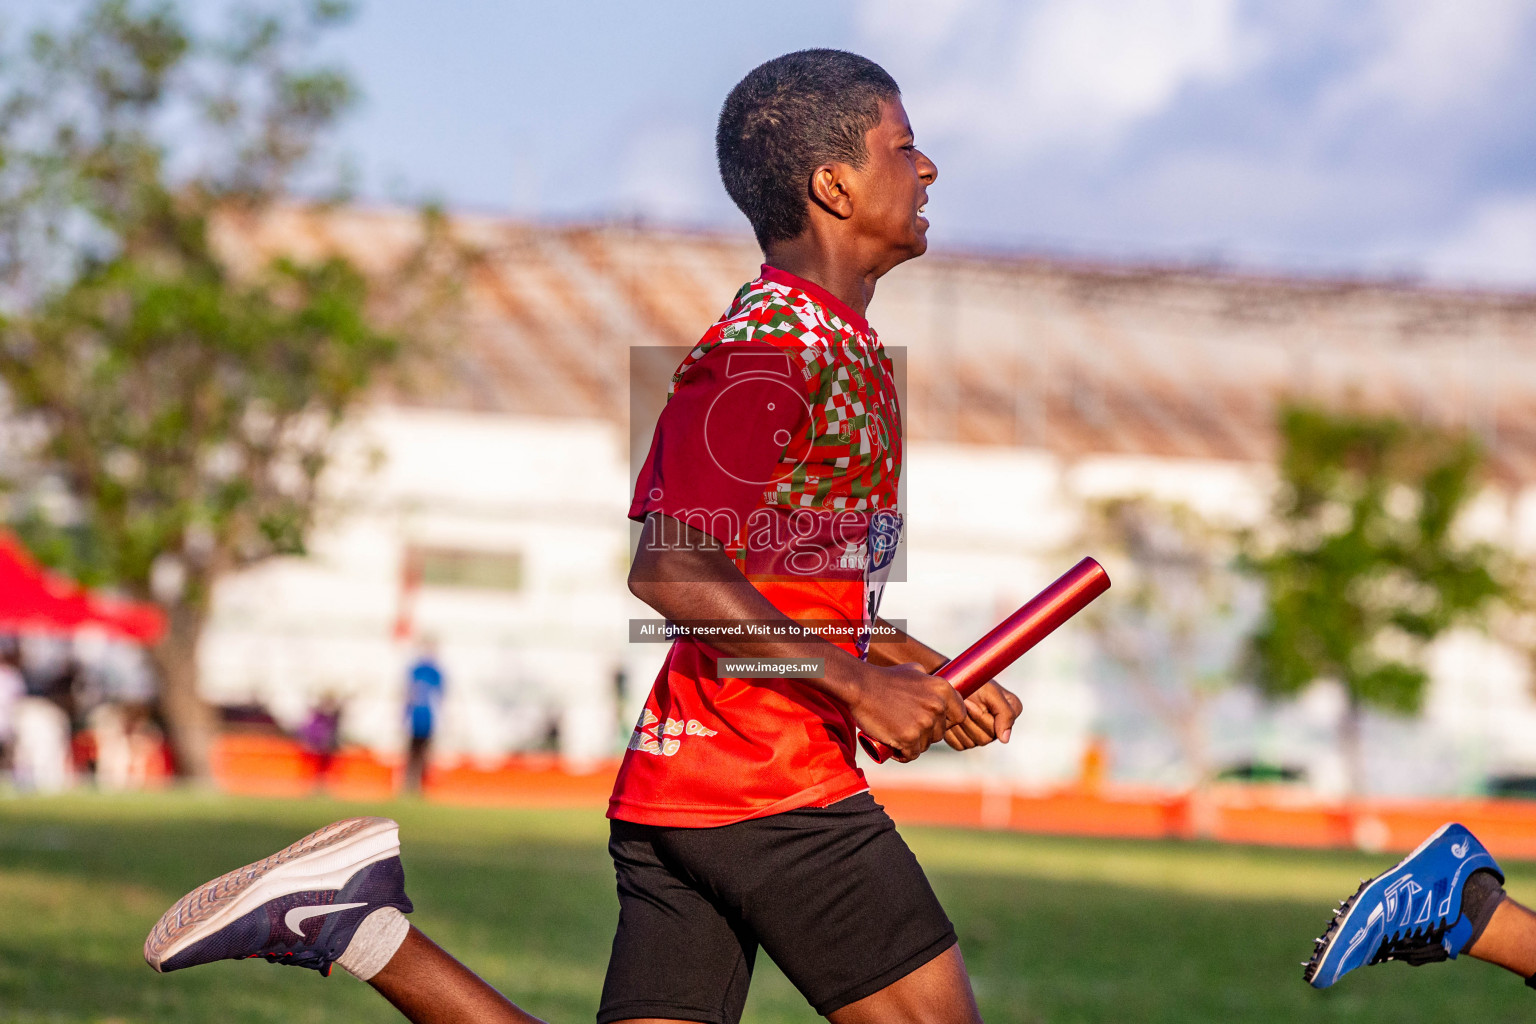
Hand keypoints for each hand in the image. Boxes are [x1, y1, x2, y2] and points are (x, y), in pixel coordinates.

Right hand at [847, 662, 967, 761]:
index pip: (959, 716)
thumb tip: (940, 691)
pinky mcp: (909, 737)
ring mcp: (924, 723)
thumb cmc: (885, 678)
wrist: (860, 686)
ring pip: (926, 745)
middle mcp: (937, 706)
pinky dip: (903, 754)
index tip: (931, 722)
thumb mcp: (914, 670)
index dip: (945, 721)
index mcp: (943, 689)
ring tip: (898, 736)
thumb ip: (930, 680)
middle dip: (926, 734)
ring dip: (914, 745)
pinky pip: (912, 754)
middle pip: (940, 733)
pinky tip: (895, 749)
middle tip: (908, 728)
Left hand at [943, 680, 1021, 750]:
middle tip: (959, 704)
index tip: (968, 702)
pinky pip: (959, 744)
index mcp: (1009, 715)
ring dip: (959, 724)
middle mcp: (997, 729)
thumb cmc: (974, 683)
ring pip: (971, 743)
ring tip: (955, 708)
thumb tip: (1005, 739)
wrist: (954, 682)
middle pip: (984, 738)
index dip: (979, 715)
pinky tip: (951, 717)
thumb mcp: (991, 692)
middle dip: (968, 719)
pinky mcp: (966, 741)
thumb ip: (1005, 713)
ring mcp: (981, 736)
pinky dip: (952, 732)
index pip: (995, 729)